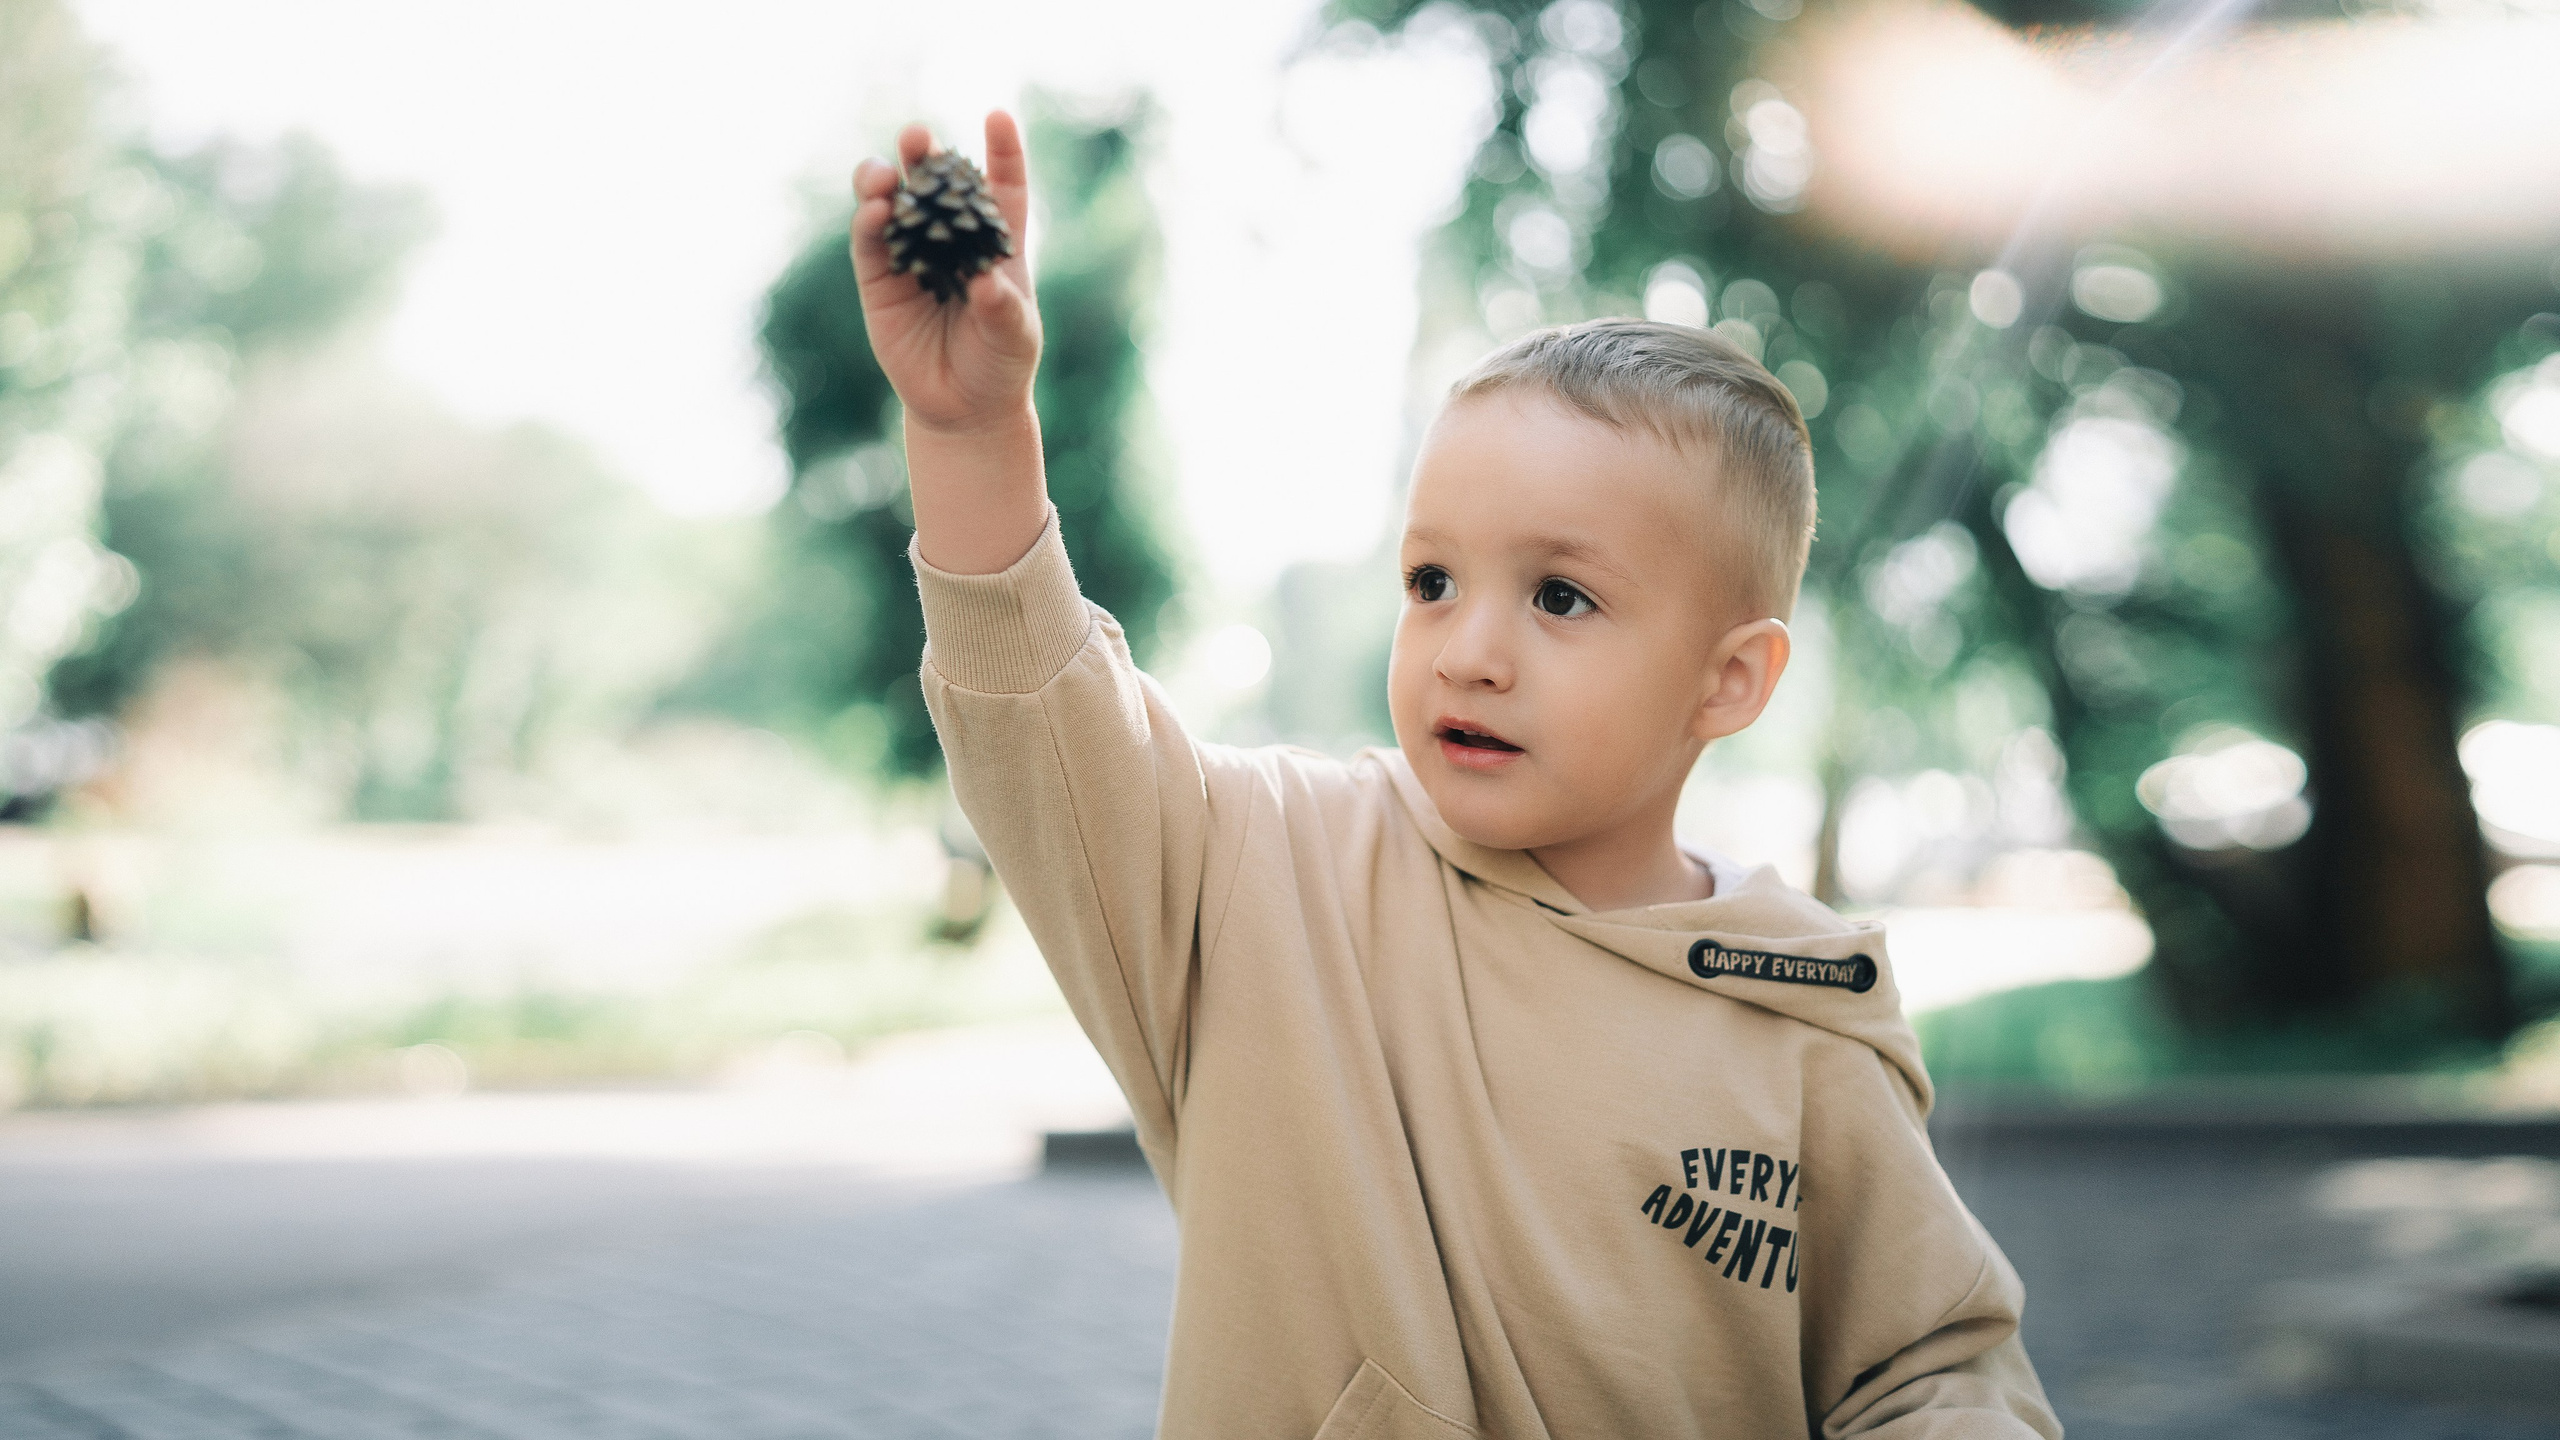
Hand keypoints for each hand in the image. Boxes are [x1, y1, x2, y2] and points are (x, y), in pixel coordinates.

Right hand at [852, 112, 1040, 435]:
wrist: (964, 409)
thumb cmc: (1001, 363)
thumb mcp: (1015, 336)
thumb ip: (1002, 308)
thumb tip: (984, 283)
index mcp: (995, 242)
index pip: (1001, 187)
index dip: (1001, 152)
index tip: (998, 116)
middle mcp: (950, 240)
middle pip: (936, 185)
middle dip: (924, 156)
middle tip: (916, 137)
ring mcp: (911, 256)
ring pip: (892, 204)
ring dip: (883, 182)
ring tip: (883, 175)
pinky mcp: (879, 281)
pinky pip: (870, 243)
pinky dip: (869, 222)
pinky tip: (874, 210)